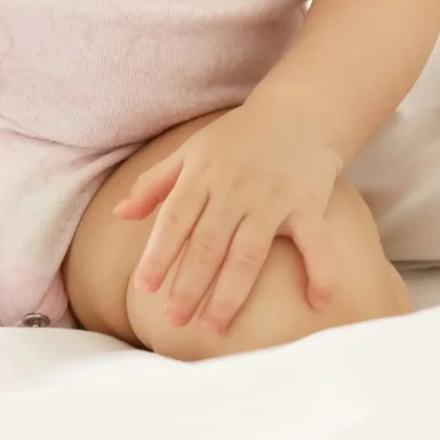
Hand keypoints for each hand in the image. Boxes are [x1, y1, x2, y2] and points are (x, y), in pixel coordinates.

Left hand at [116, 103, 342, 334]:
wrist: (297, 112)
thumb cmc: (236, 138)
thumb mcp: (190, 151)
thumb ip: (154, 184)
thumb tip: (119, 214)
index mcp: (203, 174)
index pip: (175, 220)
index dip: (158, 255)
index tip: (143, 289)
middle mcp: (235, 188)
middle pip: (208, 244)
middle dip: (189, 285)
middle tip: (175, 322)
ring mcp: (273, 198)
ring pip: (248, 253)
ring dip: (230, 293)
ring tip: (213, 327)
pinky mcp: (309, 203)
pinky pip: (316, 241)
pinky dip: (320, 270)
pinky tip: (316, 301)